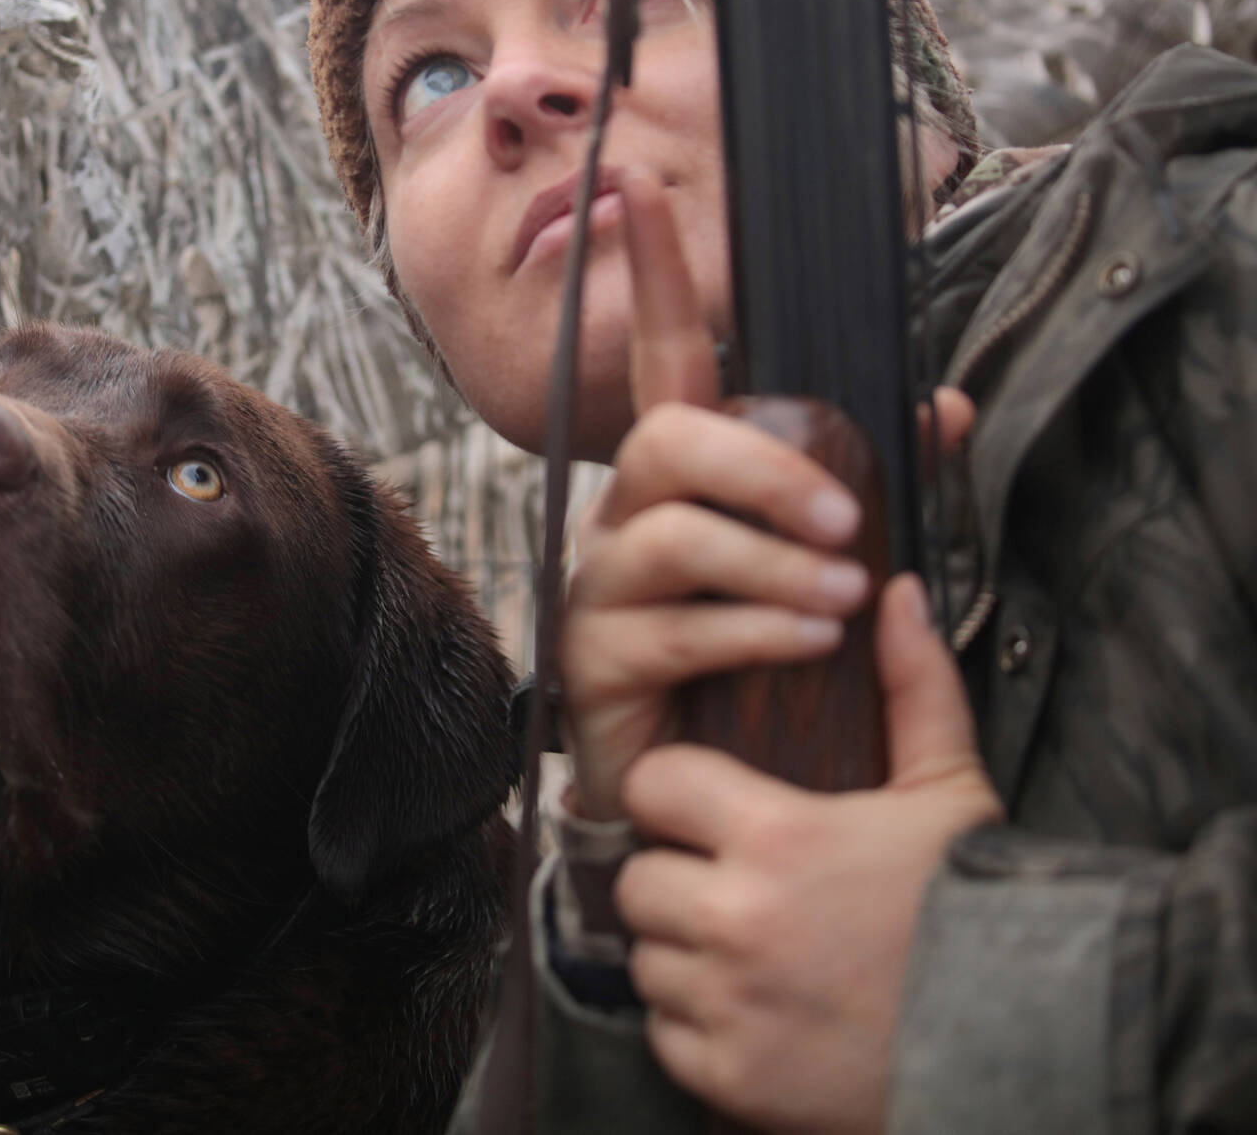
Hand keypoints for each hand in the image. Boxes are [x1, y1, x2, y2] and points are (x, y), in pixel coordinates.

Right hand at [557, 170, 973, 820]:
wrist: (702, 783)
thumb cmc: (760, 658)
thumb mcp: (823, 561)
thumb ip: (879, 481)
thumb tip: (947, 403)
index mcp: (680, 482)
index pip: (662, 360)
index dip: (654, 278)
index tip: (634, 188)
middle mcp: (627, 521)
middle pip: (666, 443)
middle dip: (765, 469)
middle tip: (847, 518)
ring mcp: (603, 591)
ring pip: (675, 538)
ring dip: (774, 562)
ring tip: (843, 599)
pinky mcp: (599, 664)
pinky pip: (677, 630)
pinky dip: (758, 630)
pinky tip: (812, 642)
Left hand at [614, 576, 1002, 1133]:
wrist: (1031, 1040)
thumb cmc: (984, 910)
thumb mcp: (950, 792)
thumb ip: (913, 688)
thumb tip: (895, 593)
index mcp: (776, 837)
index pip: (652, 787)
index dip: (677, 797)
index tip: (708, 813)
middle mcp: (737, 918)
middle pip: (639, 879)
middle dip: (677, 882)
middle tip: (736, 893)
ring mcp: (728, 1003)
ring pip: (648, 959)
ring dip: (686, 957)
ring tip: (755, 954)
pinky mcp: (730, 1076)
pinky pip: (667, 1036)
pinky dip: (702, 1031)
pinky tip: (761, 1015)